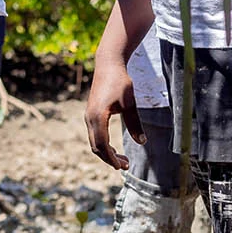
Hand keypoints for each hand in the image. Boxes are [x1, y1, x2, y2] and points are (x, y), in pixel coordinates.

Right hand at [83, 52, 140, 169]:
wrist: (108, 65)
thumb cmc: (120, 82)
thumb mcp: (130, 103)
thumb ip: (135, 123)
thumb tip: (142, 142)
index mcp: (98, 116)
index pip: (102, 145)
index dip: (111, 158)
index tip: (122, 167)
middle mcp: (90, 118)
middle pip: (96, 146)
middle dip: (109, 158)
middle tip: (125, 166)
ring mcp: (89, 116)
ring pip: (95, 142)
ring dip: (106, 153)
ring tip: (122, 160)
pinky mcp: (91, 114)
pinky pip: (95, 135)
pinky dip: (104, 145)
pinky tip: (114, 148)